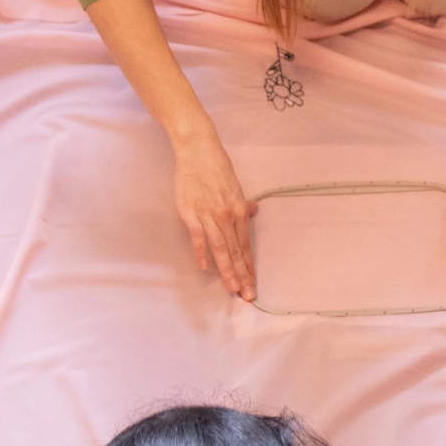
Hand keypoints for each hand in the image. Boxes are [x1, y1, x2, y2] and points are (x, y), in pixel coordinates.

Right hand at [173, 128, 255, 299]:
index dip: (249, 266)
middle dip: (242, 274)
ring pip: (221, 247)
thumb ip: (243, 203)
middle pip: (235, 250)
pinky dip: (202, 252)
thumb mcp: (235, 186)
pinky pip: (199, 236)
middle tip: (247, 294)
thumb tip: (254, 211)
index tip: (252, 283)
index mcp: (239, 211)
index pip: (245, 245)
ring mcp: (209, 214)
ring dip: (227, 269)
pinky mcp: (191, 212)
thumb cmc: (216, 168)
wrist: (198, 150)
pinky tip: (206, 267)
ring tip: (232, 287)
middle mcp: (227, 215)